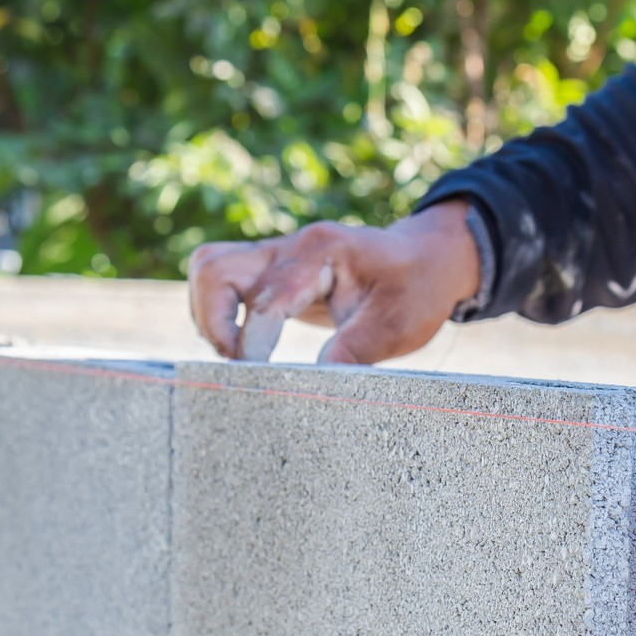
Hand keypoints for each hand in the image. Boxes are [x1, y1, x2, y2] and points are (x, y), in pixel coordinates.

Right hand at [187, 201, 480, 364]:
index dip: (250, 345)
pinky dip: (218, 313)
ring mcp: (275, 255)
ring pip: (208, 268)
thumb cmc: (416, 288)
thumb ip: (354, 351)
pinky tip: (244, 345)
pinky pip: (220, 280)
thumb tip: (311, 388)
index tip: (254, 382)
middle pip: (213, 268)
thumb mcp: (397, 324)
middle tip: (237, 367)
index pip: (265, 299)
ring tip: (236, 356)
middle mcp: (289, 248)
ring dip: (209, 315)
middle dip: (212, 323)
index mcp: (320, 253)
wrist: (427, 259)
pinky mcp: (270, 271)